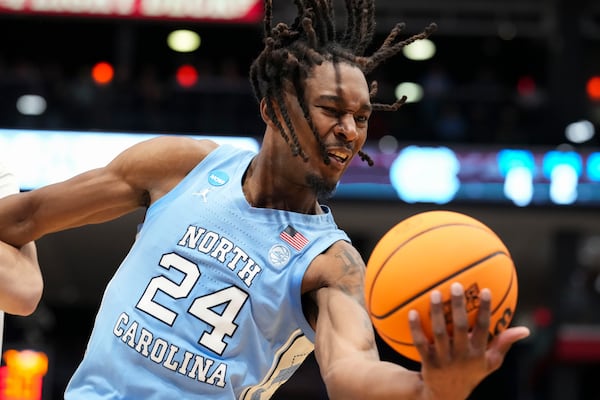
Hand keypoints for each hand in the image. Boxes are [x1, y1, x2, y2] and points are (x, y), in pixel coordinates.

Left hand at [408, 282, 529, 399]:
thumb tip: (526, 330)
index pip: (484, 328)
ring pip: (439, 333)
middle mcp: (462, 355)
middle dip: (459, 306)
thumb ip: (504, 344)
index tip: (485, 290)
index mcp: (478, 353)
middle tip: (455, 285)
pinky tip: (411, 312)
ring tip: (434, 293)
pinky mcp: (428, 362)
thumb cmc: (471, 372)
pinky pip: (420, 343)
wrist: (447, 395)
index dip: (485, 310)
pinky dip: (416, 328)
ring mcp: (444, 359)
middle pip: (460, 327)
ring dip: (437, 313)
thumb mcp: (491, 362)